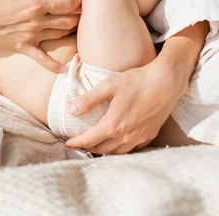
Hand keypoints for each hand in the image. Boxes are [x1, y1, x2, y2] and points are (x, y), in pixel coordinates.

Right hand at [0, 0, 80, 72]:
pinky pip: (43, 59)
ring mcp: (32, 36)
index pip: (65, 4)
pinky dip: (55, 65)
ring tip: (78, 26)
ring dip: (72, 30)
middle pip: (68, 21)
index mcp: (35, 4)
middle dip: (79, 16)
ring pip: (61, 35)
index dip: (79, 1)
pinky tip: (65, 69)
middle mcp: (37, 22)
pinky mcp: (26, 48)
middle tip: (85, 11)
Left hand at [65, 58, 185, 154]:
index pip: (90, 139)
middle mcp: (126, 136)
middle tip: (79, 142)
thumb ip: (89, 99)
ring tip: (95, 145)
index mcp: (113, 125)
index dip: (77, 142)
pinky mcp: (149, 135)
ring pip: (117, 152)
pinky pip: (131, 149)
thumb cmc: (136, 81)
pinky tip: (117, 143)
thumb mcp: (108, 86)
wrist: (166, 83)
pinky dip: (119, 150)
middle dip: (88, 147)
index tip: (68, 143)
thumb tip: (71, 110)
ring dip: (103, 150)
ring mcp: (139, 138)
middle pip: (102, 149)